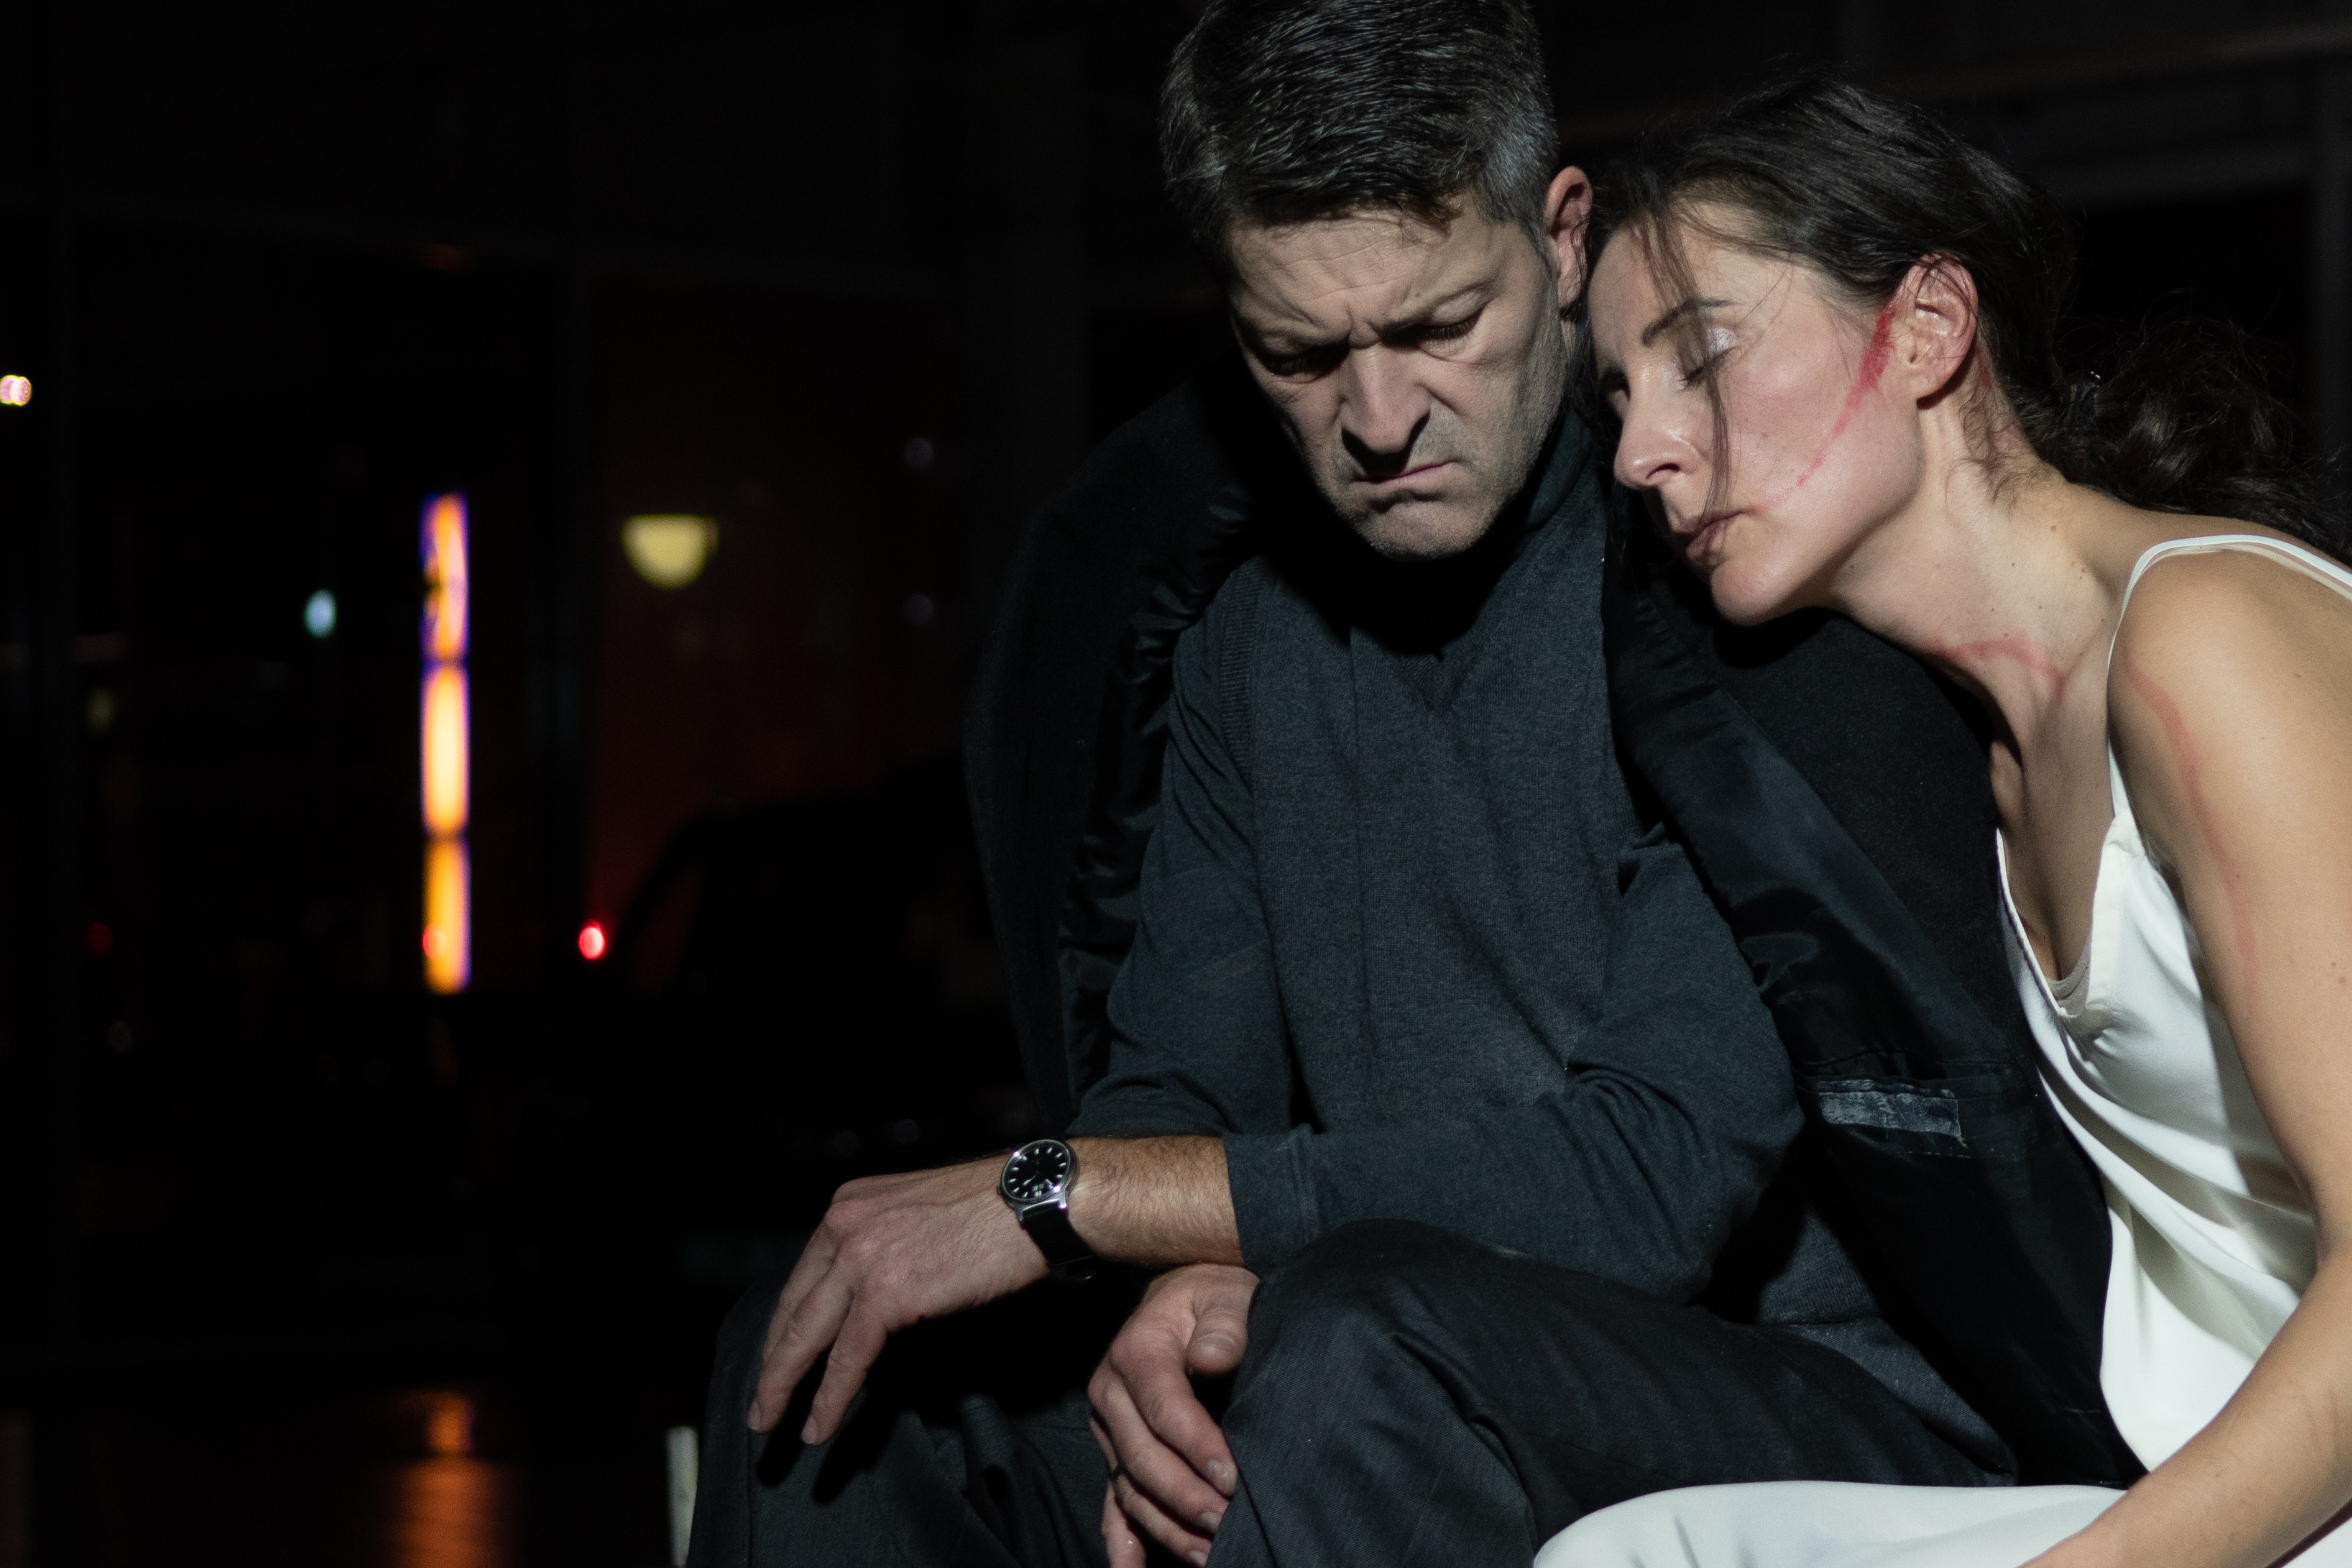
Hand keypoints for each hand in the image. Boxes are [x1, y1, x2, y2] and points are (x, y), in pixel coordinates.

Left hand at [746, 1155, 1045, 1442]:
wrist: (1034, 1202)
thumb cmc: (995, 1210)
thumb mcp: (917, 1215)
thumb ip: (884, 1245)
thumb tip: (870, 1295)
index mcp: (850, 1205)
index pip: (804, 1275)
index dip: (785, 1323)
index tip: (777, 1355)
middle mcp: (844, 1224)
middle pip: (794, 1307)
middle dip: (772, 1361)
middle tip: (759, 1402)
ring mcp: (861, 1256)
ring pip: (806, 1336)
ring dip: (783, 1386)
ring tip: (770, 1422)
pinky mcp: (886, 1292)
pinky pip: (847, 1357)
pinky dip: (829, 1397)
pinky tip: (819, 1426)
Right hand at [1089, 1263, 1256, 1566]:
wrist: (1187, 1298)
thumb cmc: (1213, 1299)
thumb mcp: (1226, 1295)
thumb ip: (1225, 1323)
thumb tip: (1211, 1358)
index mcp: (1136, 1353)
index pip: (1165, 1410)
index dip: (1197, 1448)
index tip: (1233, 1479)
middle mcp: (1110, 1393)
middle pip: (1142, 1458)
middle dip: (1185, 1497)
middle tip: (1227, 1523)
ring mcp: (1109, 1429)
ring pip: (1129, 1488)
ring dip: (1166, 1526)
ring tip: (1208, 1553)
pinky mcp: (1115, 1453)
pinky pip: (1112, 1503)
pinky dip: (1120, 1542)